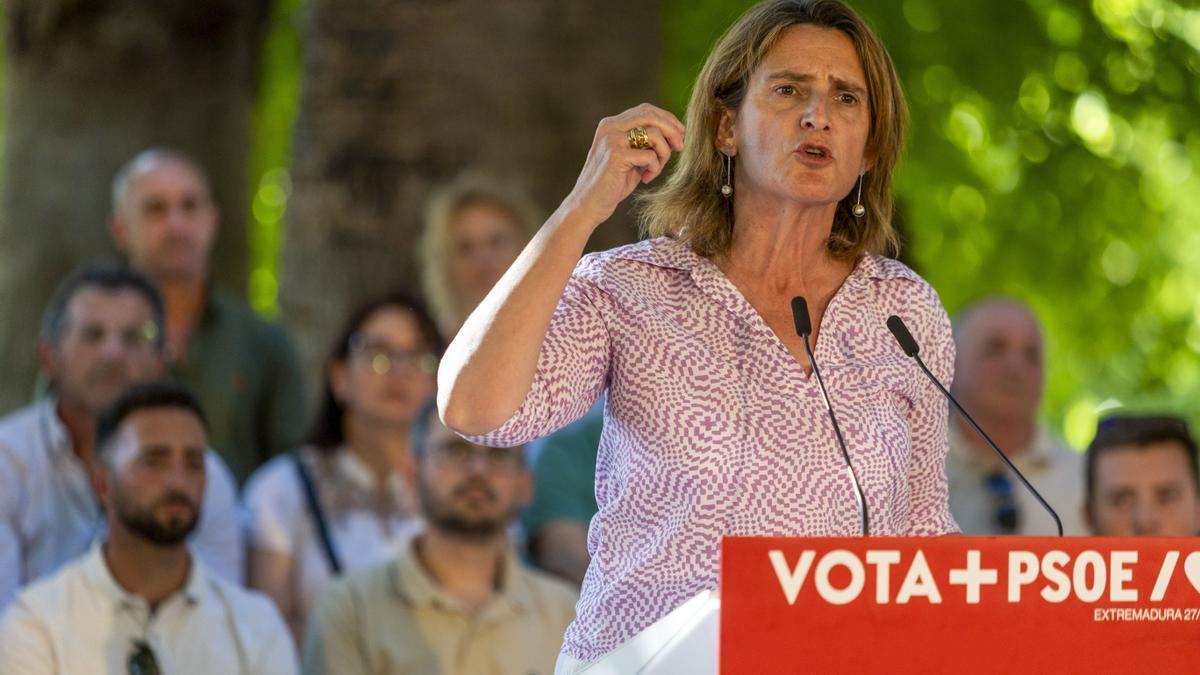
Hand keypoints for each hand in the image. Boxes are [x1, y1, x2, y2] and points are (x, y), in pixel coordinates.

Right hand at [562, 103, 685, 225]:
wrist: (589, 205)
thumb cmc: (612, 184)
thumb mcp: (631, 158)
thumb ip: (646, 144)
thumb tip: (676, 134)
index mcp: (612, 124)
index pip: (646, 110)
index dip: (667, 119)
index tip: (680, 135)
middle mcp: (610, 127)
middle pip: (651, 115)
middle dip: (672, 130)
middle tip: (680, 147)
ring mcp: (612, 140)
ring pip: (654, 134)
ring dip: (664, 153)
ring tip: (656, 170)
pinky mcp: (616, 156)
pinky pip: (650, 155)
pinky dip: (655, 167)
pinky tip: (646, 178)